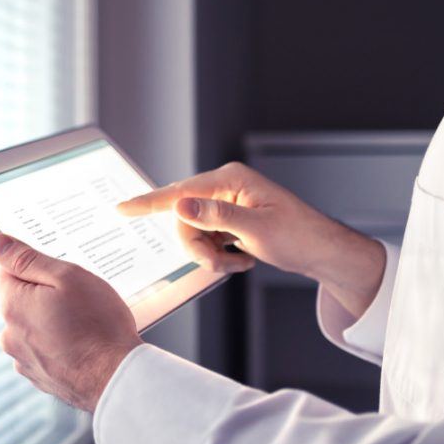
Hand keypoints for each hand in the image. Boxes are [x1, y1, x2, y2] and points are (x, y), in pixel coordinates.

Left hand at [0, 234, 142, 411]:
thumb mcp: (67, 277)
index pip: (9, 270)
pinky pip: (45, 348)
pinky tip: (83, 344)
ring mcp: (24, 359)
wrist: (116, 377)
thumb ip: (27, 259)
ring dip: (53, 320)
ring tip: (85, 324)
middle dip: (46, 294)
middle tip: (79, 298)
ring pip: (34, 325)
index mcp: (13, 305)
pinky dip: (60, 344)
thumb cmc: (98, 325)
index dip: (37, 267)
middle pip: (22, 299)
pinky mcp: (40, 376)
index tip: (59, 274)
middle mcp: (10, 334)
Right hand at [118, 162, 384, 316]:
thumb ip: (215, 217)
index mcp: (230, 180)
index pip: (180, 192)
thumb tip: (180, 206)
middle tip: (221, 264)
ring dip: (211, 256)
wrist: (321, 252)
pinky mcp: (229, 220)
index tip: (122, 208)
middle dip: (198, 248)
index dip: (148, 203)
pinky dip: (219, 256)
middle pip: (184, 220)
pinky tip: (242, 260)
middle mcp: (225, 187)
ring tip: (238, 263)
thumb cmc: (298, 236)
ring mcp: (226, 204)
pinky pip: (206, 240)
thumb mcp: (256, 230)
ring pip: (194, 234)